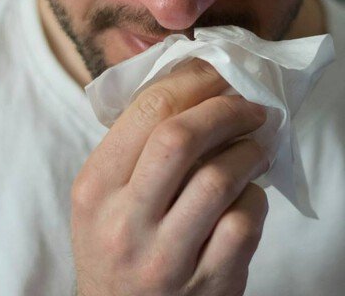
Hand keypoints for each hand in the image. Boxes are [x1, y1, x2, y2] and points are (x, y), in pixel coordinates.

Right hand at [72, 59, 269, 295]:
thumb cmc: (113, 247)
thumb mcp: (99, 198)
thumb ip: (130, 150)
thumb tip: (189, 88)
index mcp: (94, 188)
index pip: (144, 113)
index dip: (190, 82)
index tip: (215, 74)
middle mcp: (124, 221)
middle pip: (180, 138)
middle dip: (224, 109)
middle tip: (248, 105)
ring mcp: (165, 256)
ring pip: (219, 179)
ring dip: (248, 151)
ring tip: (256, 145)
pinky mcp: (207, 283)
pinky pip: (244, 223)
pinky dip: (254, 198)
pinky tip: (248, 194)